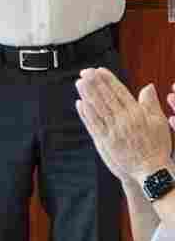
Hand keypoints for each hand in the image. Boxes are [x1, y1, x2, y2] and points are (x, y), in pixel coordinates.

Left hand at [74, 67, 174, 184]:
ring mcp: (113, 131)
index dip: (109, 80)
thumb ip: (151, 103)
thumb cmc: (157, 146)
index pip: (120, 92)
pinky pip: (94, 125)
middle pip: (107, 98)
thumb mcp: (160, 122)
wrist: (151, 169)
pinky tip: (80, 103)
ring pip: (98, 109)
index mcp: (137, 114)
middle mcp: (124, 120)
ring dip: (88, 95)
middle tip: (86, 72)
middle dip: (95, 83)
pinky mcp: (105, 141)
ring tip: (80, 82)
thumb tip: (149, 86)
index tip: (100, 70)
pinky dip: (86, 114)